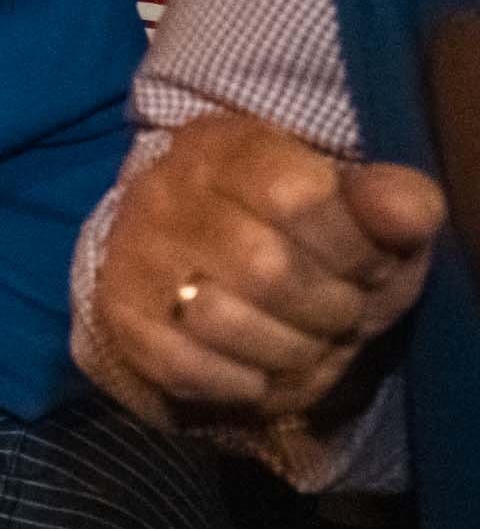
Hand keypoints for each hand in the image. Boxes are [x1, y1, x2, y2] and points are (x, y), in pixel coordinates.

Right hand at [88, 111, 445, 428]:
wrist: (210, 283)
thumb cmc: (306, 246)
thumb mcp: (361, 217)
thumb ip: (391, 204)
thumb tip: (408, 210)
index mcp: (224, 146)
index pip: (293, 195)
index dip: (349, 247)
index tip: (366, 265)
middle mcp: (162, 190)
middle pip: (262, 268)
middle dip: (325, 309)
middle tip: (337, 312)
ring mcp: (133, 254)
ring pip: (220, 320)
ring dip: (285, 350)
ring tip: (299, 340)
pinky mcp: (120, 318)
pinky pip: (186, 367)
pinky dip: (240, 382)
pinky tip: (256, 368)